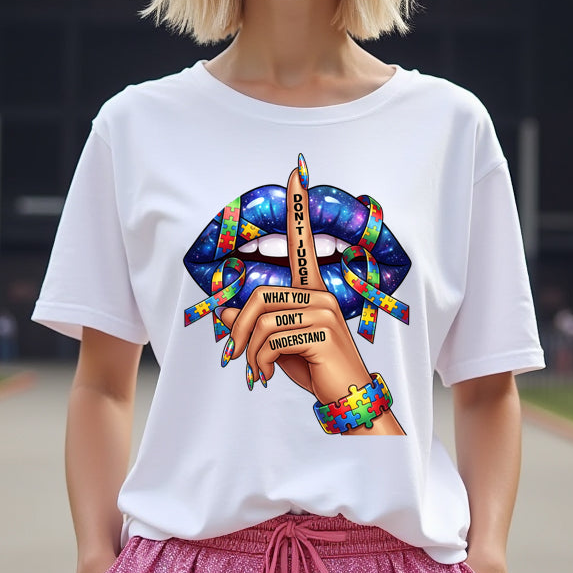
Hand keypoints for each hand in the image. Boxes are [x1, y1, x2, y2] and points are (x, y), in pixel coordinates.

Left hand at [219, 157, 402, 433]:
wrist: (348, 400)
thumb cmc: (316, 370)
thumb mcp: (281, 343)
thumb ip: (259, 324)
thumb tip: (224, 313)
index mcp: (313, 290)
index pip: (303, 242)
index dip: (298, 207)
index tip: (295, 172)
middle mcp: (320, 294)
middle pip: (259, 297)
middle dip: (238, 331)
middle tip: (235, 358)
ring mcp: (324, 311)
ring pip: (261, 322)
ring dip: (249, 353)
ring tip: (258, 371)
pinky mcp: (323, 332)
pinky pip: (271, 341)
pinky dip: (260, 363)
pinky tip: (270, 376)